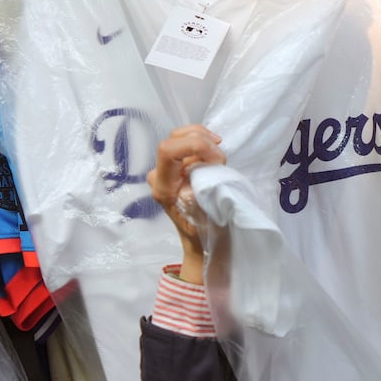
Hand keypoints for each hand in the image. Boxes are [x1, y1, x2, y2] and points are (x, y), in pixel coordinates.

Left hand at [149, 125, 225, 281]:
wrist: (199, 244)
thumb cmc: (204, 235)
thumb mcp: (206, 220)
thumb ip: (201, 197)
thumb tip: (201, 176)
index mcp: (163, 189)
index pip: (168, 150)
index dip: (196, 146)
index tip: (218, 160)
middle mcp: (159, 176)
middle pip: (175, 138)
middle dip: (203, 142)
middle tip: (222, 161)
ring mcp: (166, 170)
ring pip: (181, 136)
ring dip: (204, 141)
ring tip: (218, 159)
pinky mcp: (176, 166)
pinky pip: (187, 142)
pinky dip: (204, 143)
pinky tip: (214, 156)